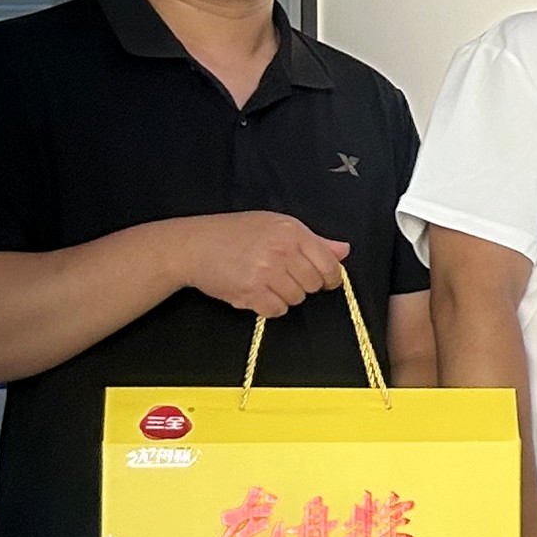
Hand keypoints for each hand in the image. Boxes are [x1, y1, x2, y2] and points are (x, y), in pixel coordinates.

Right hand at [180, 212, 350, 318]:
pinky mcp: (251, 292)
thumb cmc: (234, 233)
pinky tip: (256, 291)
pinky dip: (269, 306)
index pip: (330, 265)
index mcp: (291, 232)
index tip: (323, 280)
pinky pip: (277, 310)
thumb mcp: (275, 225)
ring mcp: (266, 272)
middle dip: (303, 285)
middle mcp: (281, 251)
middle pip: (314, 284)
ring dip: (284, 295)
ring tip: (264, 280)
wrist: (192, 245)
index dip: (330, 277)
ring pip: (297, 299)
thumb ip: (313, 241)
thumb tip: (344, 250)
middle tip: (282, 276)